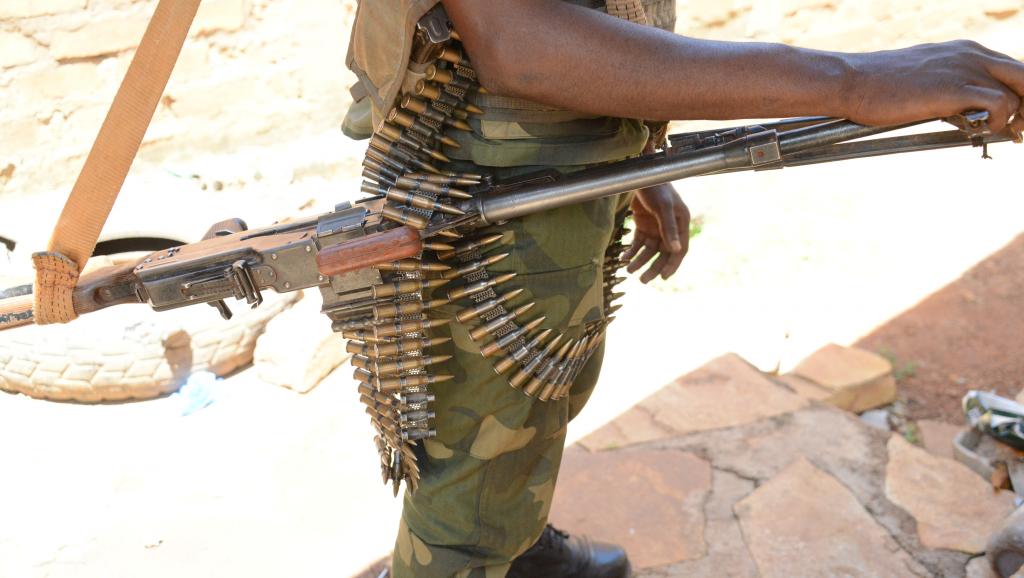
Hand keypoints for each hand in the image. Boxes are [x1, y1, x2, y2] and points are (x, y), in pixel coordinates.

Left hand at [622, 183, 689, 283]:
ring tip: (628, 270)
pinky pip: (638, 243)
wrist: (640, 174)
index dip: (672, 264)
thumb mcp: (664, 207)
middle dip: (653, 267)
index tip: (663, 277)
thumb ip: (669, 228)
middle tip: (642, 280)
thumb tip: (676, 251)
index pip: (680, 250)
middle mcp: (670, 228)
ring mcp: (656, 228)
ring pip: (649, 250)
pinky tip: (623, 257)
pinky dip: (631, 251)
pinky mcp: (643, 225)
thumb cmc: (657, 187)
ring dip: (639, 260)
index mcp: (681, 224)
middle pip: (663, 253)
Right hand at [846, 40, 1023, 136]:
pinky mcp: (955, 89)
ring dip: (1012, 119)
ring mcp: (965, 69)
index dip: (1019, 96)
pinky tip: (977, 131)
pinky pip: (1001, 104)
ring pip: (1018, 93)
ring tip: (992, 134)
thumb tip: (955, 106)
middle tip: (1015, 130)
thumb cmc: (877, 86)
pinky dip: (997, 122)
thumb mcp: (921, 78)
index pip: (1013, 70)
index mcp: (965, 51)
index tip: (1012, 120)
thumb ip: (945, 85)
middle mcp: (972, 55)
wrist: (852, 82)